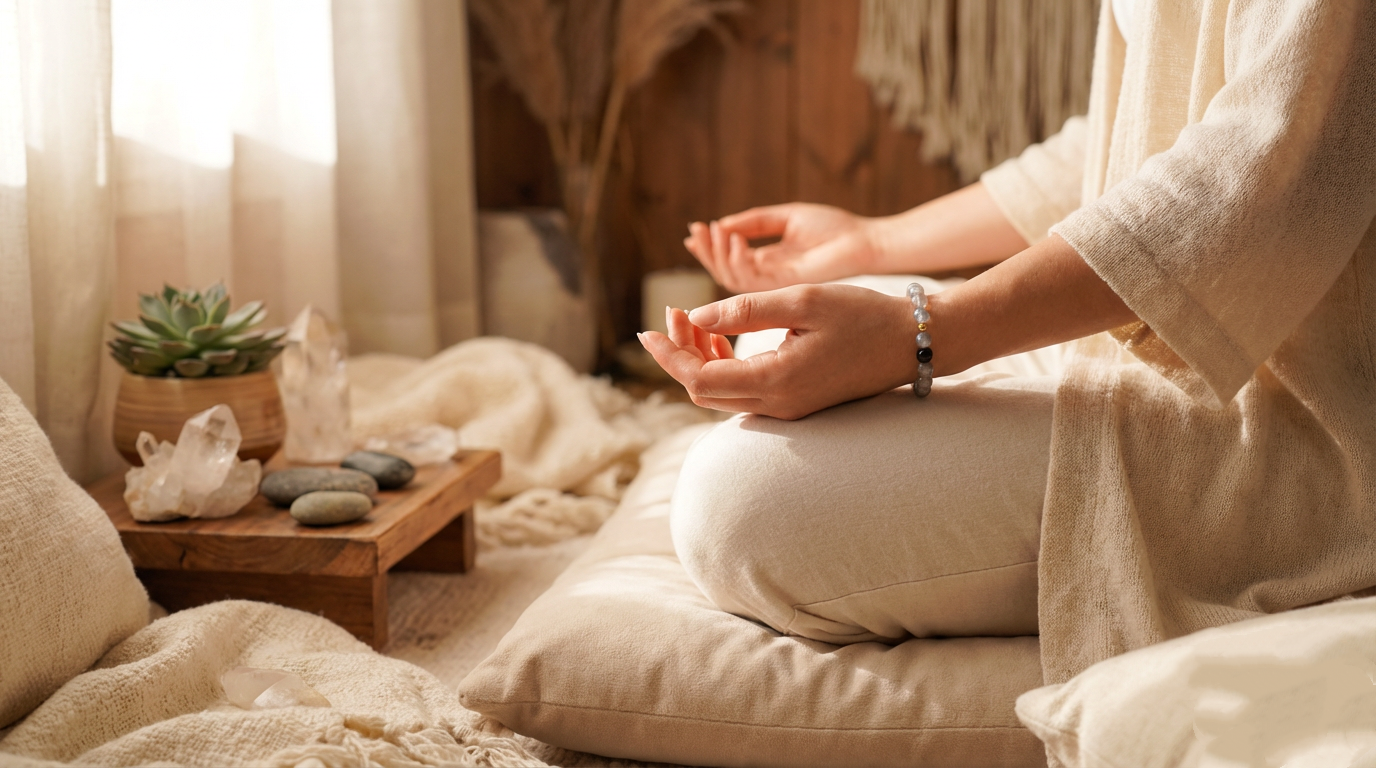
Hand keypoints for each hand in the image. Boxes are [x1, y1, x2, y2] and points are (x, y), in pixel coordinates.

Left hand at [637, 284, 917, 419]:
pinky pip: (743, 393)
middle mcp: (779, 406)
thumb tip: (695, 317)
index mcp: (777, 381)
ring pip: (722, 394)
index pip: (700, 378)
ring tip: (694, 321)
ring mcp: (787, 410)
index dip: (670, 354)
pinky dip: (723, 367)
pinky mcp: (795, 404)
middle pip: (703, 391)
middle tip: (675, 314)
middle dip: (680, 354)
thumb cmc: (863, 314)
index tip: (652, 326)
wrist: (914, 341)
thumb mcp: (803, 300)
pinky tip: (721, 337)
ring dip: (700, 360)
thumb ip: (745, 309)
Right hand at [685, 204, 877, 292]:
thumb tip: (722, 225)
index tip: (694, 229)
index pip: (730, 263)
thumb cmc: (834, 229)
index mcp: (769, 266)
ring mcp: (777, 288)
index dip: (710, 249)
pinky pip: (752, 281)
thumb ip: (755, 222)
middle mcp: (770, 282)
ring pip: (733, 282)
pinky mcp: (787, 290)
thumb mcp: (786, 217)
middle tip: (697, 232)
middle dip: (708, 254)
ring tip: (717, 232)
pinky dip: (739, 261)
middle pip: (726, 275)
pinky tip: (736, 240)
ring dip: (719, 256)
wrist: (864, 243)